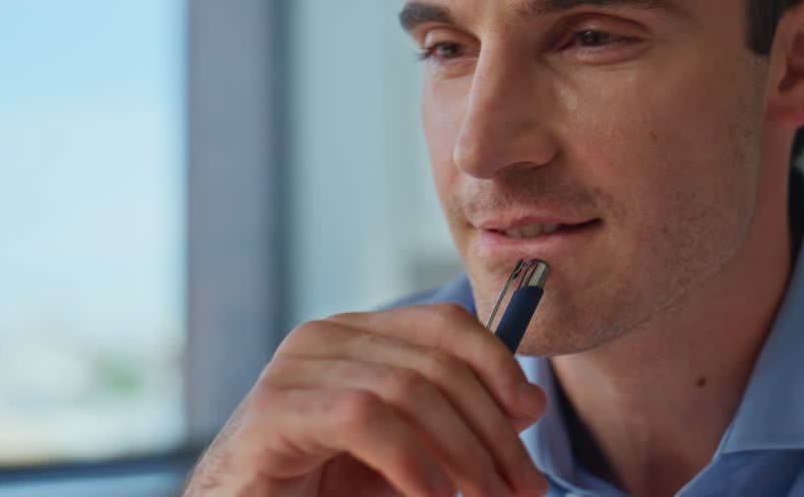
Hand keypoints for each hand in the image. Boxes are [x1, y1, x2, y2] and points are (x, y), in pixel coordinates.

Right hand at [182, 303, 549, 495]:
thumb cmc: (321, 487)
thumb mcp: (405, 452)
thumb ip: (456, 424)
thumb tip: (529, 406)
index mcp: (359, 336)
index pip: (445, 324)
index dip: (498, 365)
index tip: (530, 419)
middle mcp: (326, 338)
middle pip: (436, 364)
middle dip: (492, 430)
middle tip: (523, 486)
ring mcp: (295, 369)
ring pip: (409, 390)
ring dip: (463, 453)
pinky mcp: (273, 410)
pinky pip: (363, 419)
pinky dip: (411, 461)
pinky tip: (434, 496)